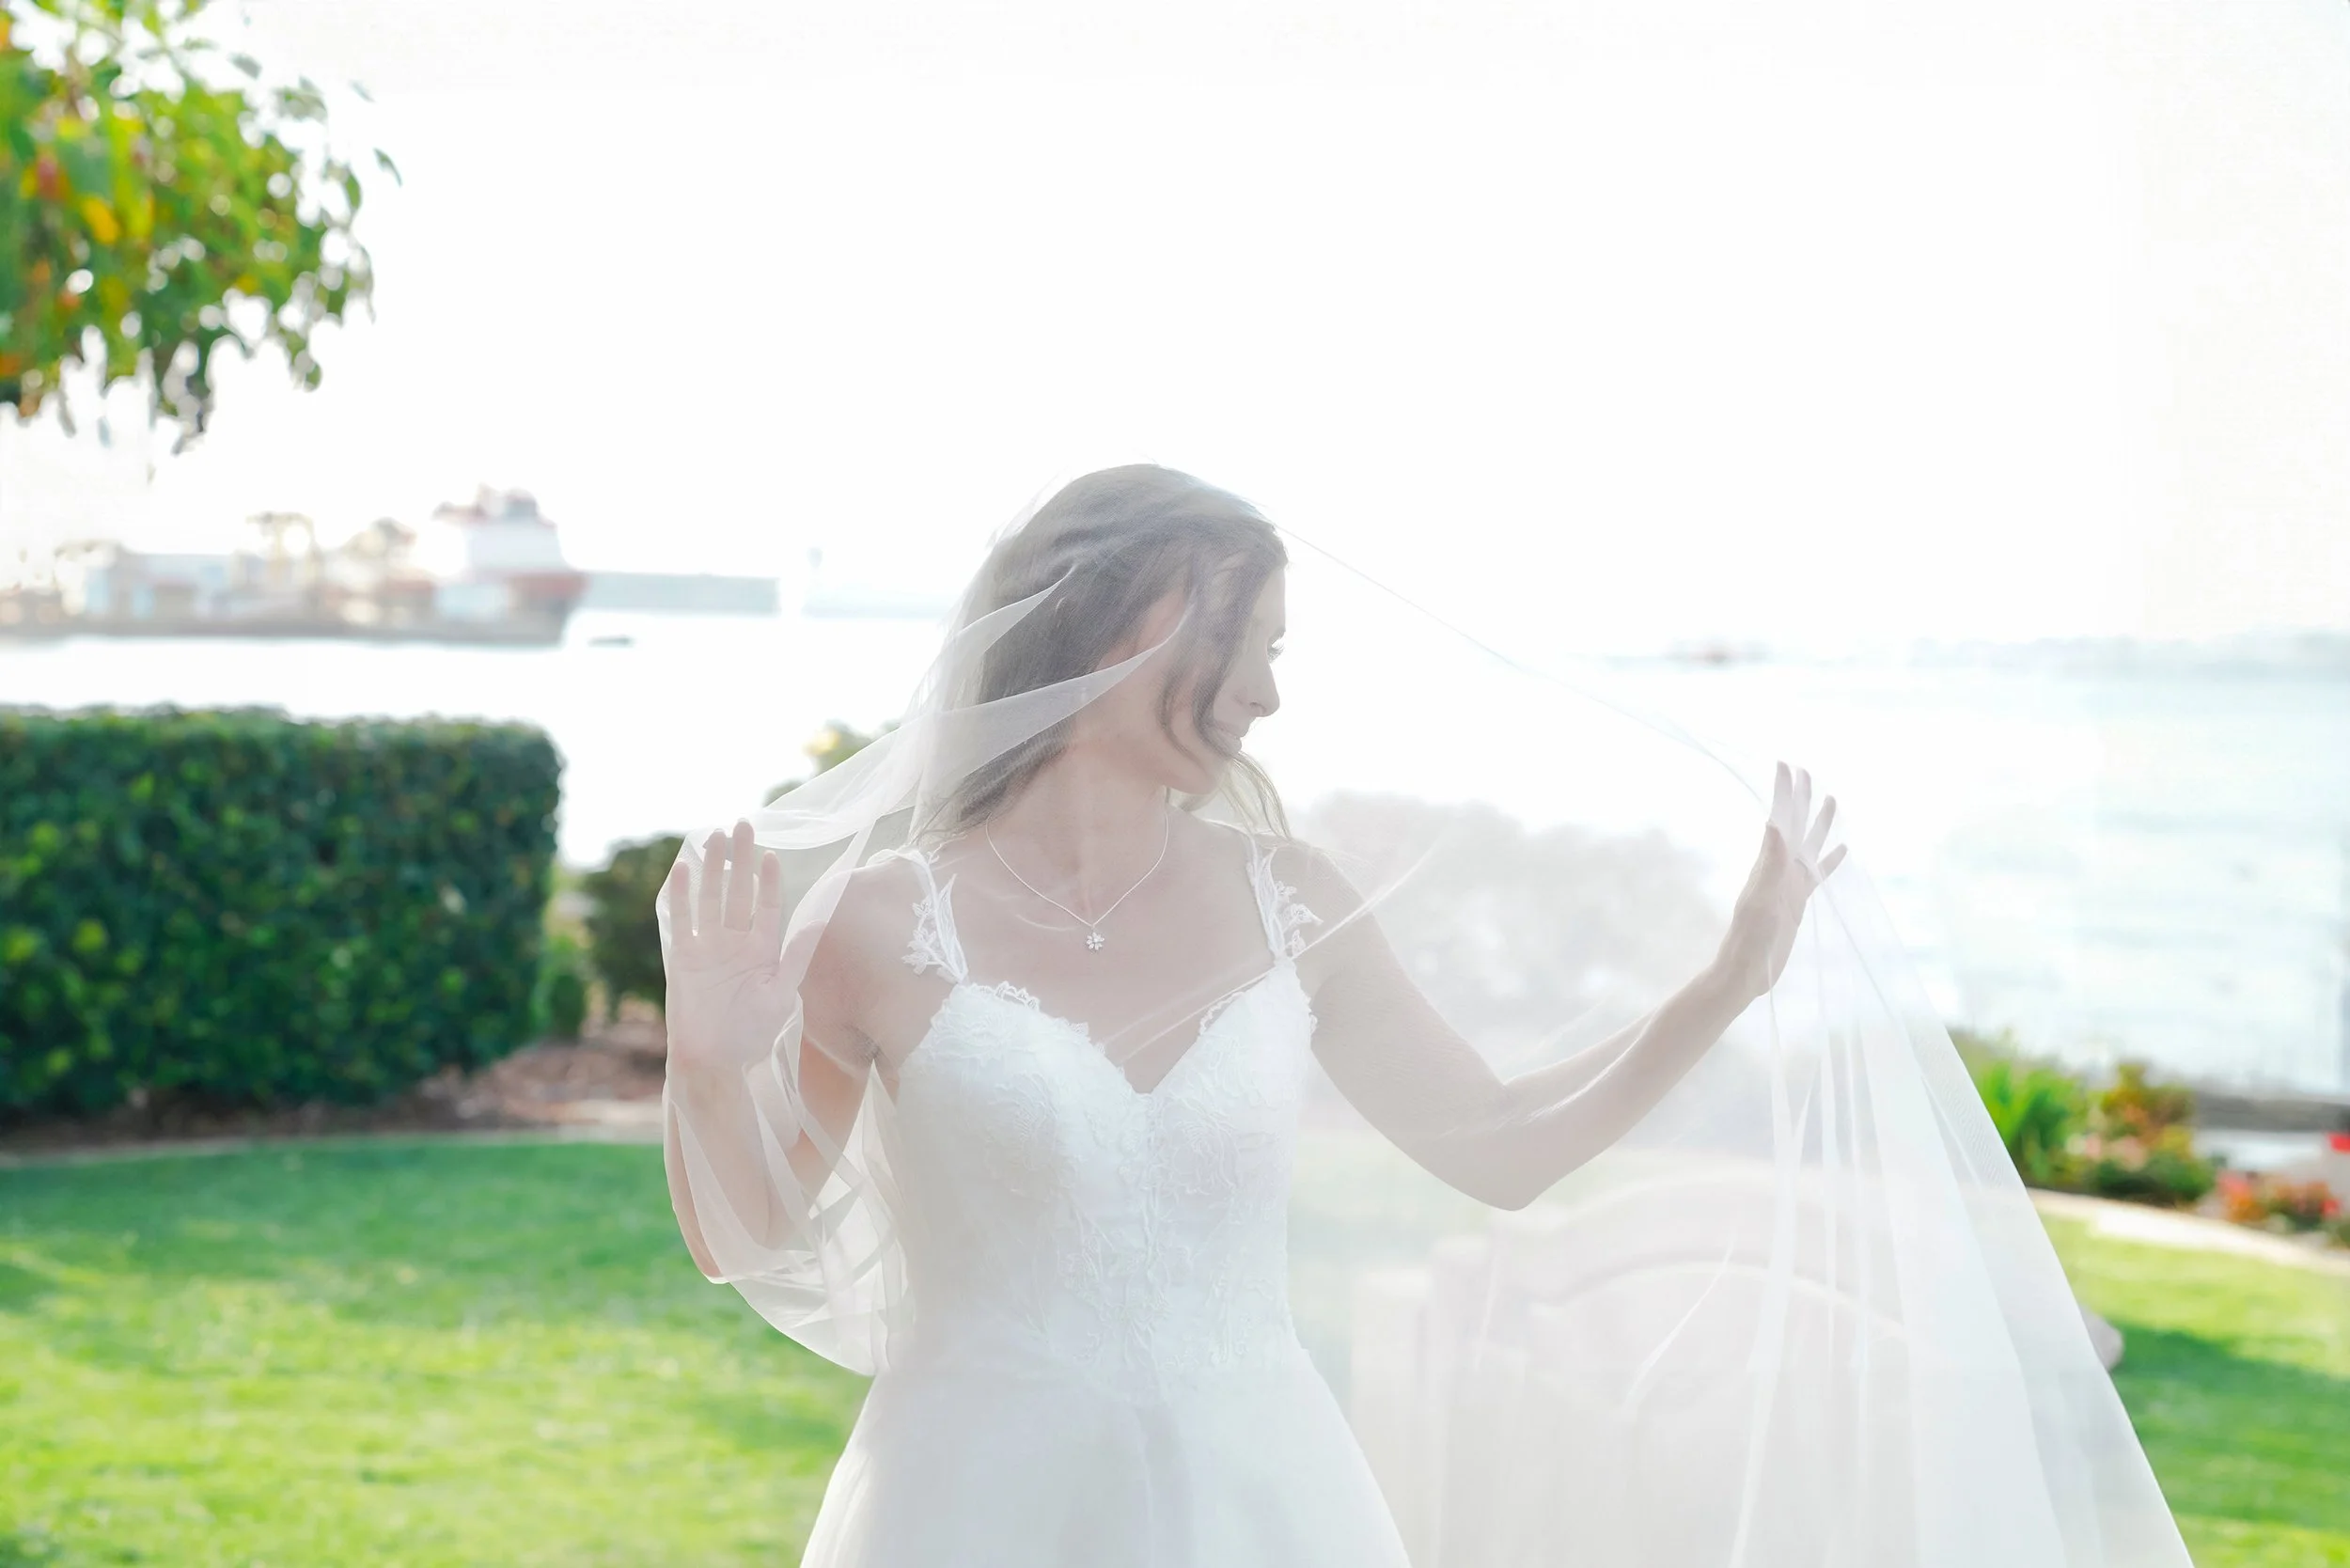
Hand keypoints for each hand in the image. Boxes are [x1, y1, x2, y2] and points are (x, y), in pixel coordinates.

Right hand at [662, 820, 795, 1075]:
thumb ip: (797, 955)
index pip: (767, 906)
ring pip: (711, 899)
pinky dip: (683, 896)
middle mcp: (734, 943)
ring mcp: (708, 948)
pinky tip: (684, 869)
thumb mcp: (783, 992)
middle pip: (737, 892)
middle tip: (742, 825)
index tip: (772, 853)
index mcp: (762, 950)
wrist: (715, 1061)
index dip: (768, 880)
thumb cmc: (751, 1034)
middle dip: (740, 859)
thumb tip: (819, 921)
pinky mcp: (684, 957)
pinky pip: (683, 920)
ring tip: (715, 837)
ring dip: (713, 868)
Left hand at [1715, 762, 1846, 1002]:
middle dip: (1801, 799)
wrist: (1745, 972)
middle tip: (1807, 771)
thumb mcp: (1759, 901)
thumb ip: (1768, 864)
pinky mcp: (1799, 901)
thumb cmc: (1749, 940)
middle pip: (1796, 825)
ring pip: (1811, 845)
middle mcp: (1780, 868)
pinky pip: (1819, 873)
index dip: (1784, 793)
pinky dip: (1831, 860)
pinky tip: (1842, 851)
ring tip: (1832, 800)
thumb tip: (1774, 825)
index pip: (1780, 819)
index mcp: (1770, 864)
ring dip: (1820, 823)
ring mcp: (1790, 884)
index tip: (1787, 764)